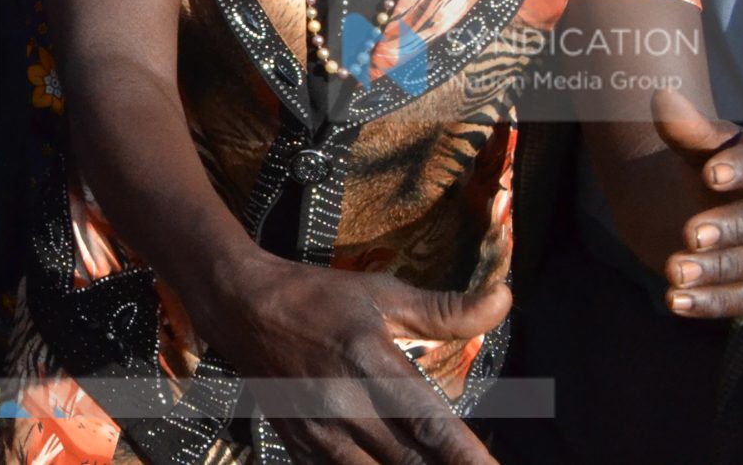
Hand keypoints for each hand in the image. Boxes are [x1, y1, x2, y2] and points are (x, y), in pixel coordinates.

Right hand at [200, 254, 507, 464]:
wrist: (239, 306)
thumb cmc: (316, 297)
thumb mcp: (381, 294)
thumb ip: (446, 309)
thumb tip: (503, 301)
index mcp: (372, 363)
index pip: (431, 424)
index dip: (467, 458)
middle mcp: (347, 405)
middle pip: (410, 462)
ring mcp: (320, 432)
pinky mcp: (300, 446)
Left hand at [651, 87, 742, 318]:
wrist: (700, 204)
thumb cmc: (706, 166)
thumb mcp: (695, 145)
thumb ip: (684, 128)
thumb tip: (663, 98)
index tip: (709, 173)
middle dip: (735, 227)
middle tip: (690, 233)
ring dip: (718, 271)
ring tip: (673, 270)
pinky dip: (711, 303)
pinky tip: (674, 300)